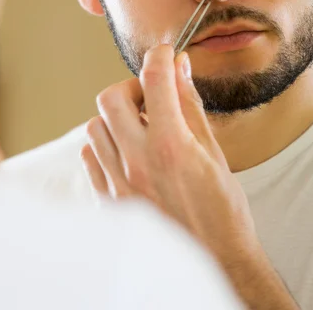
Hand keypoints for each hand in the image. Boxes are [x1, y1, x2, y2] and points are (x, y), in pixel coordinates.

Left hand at [82, 44, 298, 308]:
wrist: (215, 258)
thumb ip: (189, 106)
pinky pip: (91, 158)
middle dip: (131, 87)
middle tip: (151, 96)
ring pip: (95, 127)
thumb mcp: (213, 151)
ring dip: (116, 118)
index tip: (165, 54)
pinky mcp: (109, 200)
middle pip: (111, 99)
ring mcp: (118, 182)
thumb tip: (179, 68)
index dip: (160, 56)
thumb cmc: (222, 209)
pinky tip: (127, 151)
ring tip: (140, 128)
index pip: (154, 79)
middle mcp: (137, 161)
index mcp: (170, 145)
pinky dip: (105, 146)